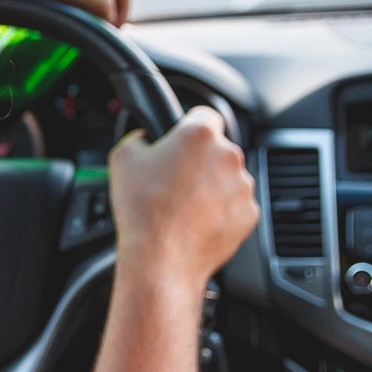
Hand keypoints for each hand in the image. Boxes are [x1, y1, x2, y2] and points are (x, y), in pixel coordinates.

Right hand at [108, 106, 259, 292]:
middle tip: (173, 180)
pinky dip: (220, 211)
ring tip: (182, 205)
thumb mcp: (122, 158)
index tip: (180, 140)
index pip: (204, 113)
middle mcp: (227, 156)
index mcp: (199, 134)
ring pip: (226, 177)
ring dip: (210, 186)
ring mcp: (242, 186)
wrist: (160, 258)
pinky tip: (195, 221)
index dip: (187, 126)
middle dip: (198, 160)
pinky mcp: (248, 214)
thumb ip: (137, 137)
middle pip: (216, 148)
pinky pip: (235, 205)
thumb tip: (144, 139)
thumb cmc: (142, 210)